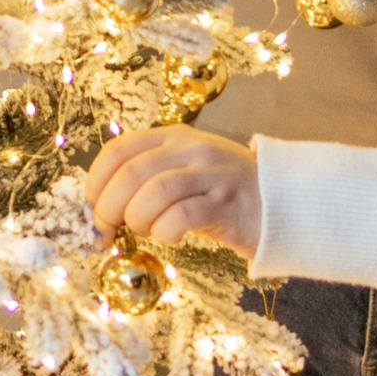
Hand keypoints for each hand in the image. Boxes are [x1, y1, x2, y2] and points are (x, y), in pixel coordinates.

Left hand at [87, 126, 262, 256]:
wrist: (284, 203)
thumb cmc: (224, 195)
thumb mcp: (184, 173)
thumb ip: (146, 180)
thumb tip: (100, 208)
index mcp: (173, 137)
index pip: (117, 151)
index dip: (95, 183)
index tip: (92, 210)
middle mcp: (191, 149)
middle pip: (130, 174)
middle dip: (109, 209)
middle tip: (110, 233)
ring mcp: (211, 174)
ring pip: (153, 193)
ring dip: (138, 221)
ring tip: (148, 232)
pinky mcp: (226, 204)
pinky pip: (182, 216)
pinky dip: (166, 232)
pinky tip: (173, 238)